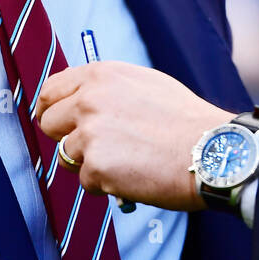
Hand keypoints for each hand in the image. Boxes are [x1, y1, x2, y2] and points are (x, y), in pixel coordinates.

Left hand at [34, 61, 230, 211]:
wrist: (210, 148)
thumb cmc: (185, 119)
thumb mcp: (144, 84)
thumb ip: (107, 89)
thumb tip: (80, 100)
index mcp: (101, 75)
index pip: (51, 90)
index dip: (53, 109)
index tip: (60, 122)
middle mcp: (90, 99)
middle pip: (48, 123)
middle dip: (66, 138)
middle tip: (94, 148)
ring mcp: (90, 133)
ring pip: (67, 156)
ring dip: (91, 163)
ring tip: (127, 161)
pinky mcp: (96, 165)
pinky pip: (87, 181)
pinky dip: (106, 184)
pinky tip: (135, 175)